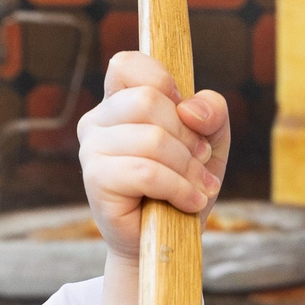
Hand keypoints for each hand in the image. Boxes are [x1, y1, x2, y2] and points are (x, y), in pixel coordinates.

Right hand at [78, 51, 230, 261]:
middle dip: (187, 135)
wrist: (169, 240)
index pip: (127, 64)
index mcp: (119, 102)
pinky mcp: (95, 180)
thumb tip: (190, 109)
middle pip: (148, 101)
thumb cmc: (184, 185)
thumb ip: (212, 113)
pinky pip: (146, 172)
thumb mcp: (211, 142)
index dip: (163, 82)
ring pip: (151, 139)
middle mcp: (98, 120)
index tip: (185, 117)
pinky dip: (178, 188)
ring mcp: (91, 149)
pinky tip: (190, 201)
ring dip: (188, 168)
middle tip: (200, 161)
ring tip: (199, 188)